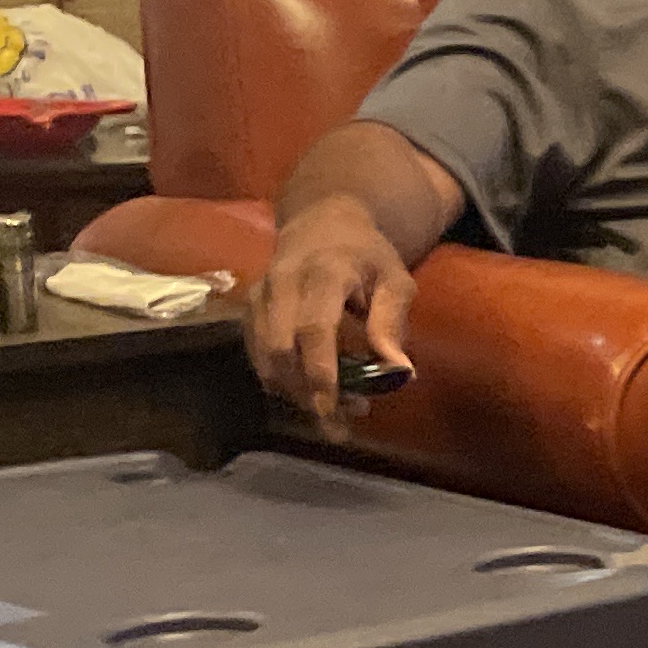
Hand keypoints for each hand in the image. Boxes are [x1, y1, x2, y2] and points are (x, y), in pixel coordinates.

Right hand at [247, 195, 414, 429]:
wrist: (320, 222)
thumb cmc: (366, 254)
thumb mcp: (395, 279)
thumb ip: (393, 322)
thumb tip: (400, 373)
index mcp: (322, 273)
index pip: (314, 330)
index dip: (321, 373)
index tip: (335, 411)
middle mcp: (281, 284)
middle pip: (282, 350)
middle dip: (306, 394)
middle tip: (339, 424)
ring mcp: (259, 297)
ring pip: (265, 358)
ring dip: (295, 393)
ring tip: (334, 410)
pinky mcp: (248, 311)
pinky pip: (257, 356)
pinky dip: (281, 381)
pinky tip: (310, 391)